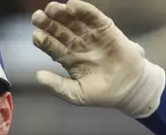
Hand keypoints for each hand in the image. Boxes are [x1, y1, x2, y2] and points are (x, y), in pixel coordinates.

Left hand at [31, 0, 165, 117]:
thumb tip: (37, 76)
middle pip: (60, 31)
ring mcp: (92, 36)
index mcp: (69, 59)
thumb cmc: (101, 93)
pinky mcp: (106, 30)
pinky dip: (84, 10)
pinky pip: (94, 17)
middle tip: (37, 16)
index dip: (44, 40)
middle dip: (49, 23)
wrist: (129, 90)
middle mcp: (78, 45)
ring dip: (62, 14)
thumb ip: (57, 86)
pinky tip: (72, 5)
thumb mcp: (75, 94)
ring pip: (74, 22)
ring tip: (52, 8)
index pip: (53, 47)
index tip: (35, 35)